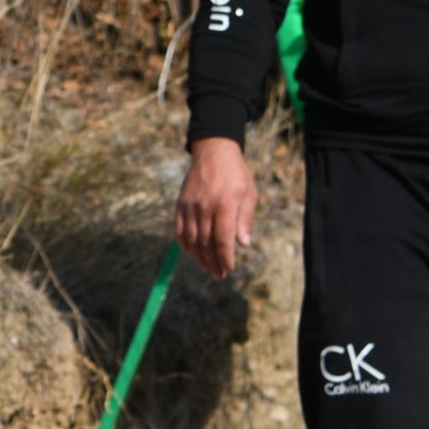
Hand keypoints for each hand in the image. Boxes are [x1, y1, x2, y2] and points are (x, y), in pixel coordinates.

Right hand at [177, 137, 257, 277]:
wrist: (213, 152)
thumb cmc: (236, 175)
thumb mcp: (249, 194)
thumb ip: (245, 220)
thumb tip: (243, 244)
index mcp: (225, 204)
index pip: (223, 239)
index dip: (225, 257)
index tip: (229, 268)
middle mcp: (205, 207)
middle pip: (206, 243)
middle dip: (213, 262)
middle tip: (219, 275)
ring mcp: (190, 206)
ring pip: (192, 240)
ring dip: (199, 258)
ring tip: (208, 268)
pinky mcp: (181, 205)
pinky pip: (180, 230)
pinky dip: (185, 244)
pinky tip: (192, 253)